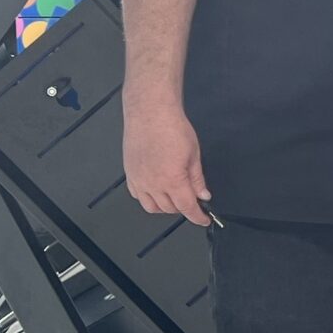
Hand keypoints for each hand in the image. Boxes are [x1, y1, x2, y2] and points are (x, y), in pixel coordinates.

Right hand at [123, 100, 211, 225]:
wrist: (150, 113)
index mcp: (172, 180)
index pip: (187, 208)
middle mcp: (153, 185)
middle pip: (170, 209)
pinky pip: (138, 196)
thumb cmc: (173, 128)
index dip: (197, 217)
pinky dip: (149, 199)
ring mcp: (139, 181)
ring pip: (152, 207)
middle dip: (183, 208)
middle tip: (192, 199)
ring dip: (165, 207)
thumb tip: (203, 195)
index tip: (203, 219)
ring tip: (175, 197)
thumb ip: (197, 179)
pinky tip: (157, 190)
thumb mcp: (194, 154)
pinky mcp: (129, 174)